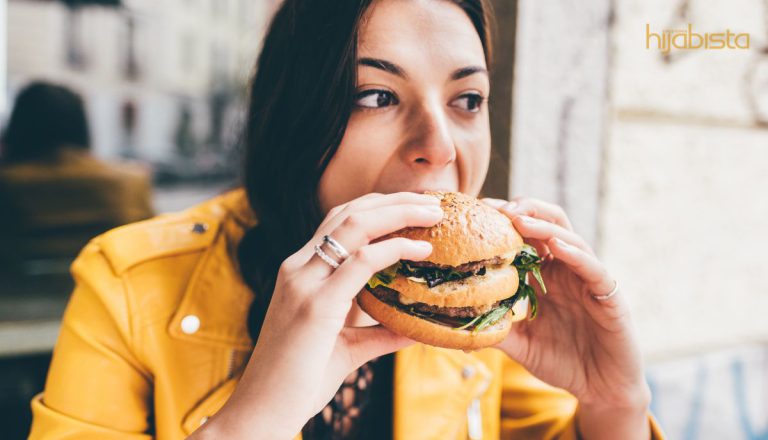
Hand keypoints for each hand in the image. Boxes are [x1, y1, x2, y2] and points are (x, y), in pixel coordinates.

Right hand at [194, 192, 442, 438]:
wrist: (263, 410)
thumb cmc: (300, 380)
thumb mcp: (347, 347)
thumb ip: (379, 333)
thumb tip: (417, 328)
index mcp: (301, 272)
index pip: (339, 221)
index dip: (379, 206)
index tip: (415, 206)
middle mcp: (298, 268)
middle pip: (350, 212)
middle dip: (395, 200)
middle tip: (434, 201)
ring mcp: (304, 283)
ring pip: (355, 225)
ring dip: (399, 213)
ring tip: (434, 214)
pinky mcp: (316, 305)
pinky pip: (361, 262)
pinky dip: (395, 249)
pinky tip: (421, 251)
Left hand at [483, 197, 650, 437]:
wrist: (601, 390)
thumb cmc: (563, 362)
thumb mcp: (521, 344)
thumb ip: (496, 330)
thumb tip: (457, 325)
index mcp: (546, 276)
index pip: (525, 237)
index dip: (504, 221)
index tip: (479, 212)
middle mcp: (567, 271)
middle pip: (549, 224)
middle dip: (525, 209)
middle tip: (497, 208)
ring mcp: (588, 279)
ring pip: (569, 238)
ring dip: (544, 226)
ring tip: (519, 218)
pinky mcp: (608, 294)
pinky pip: (592, 268)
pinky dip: (574, 254)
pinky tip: (556, 246)